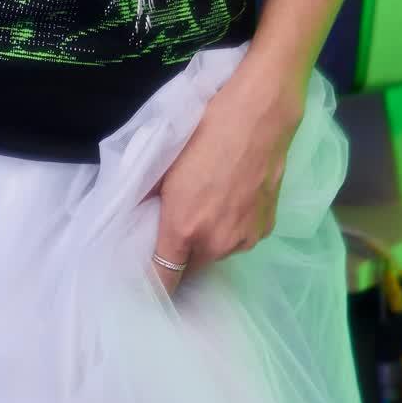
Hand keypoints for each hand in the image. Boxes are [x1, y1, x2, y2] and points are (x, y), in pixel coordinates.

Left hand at [146, 56, 308, 297]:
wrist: (258, 116)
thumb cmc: (206, 133)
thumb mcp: (166, 165)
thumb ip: (148, 198)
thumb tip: (135, 213)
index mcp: (184, 230)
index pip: (164, 279)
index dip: (154, 286)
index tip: (147, 285)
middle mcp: (216, 244)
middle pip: (193, 267)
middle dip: (183, 255)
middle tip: (178, 229)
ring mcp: (245, 238)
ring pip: (219, 252)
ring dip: (210, 241)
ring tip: (209, 206)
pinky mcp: (267, 228)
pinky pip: (241, 238)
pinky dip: (233, 228)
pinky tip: (232, 199)